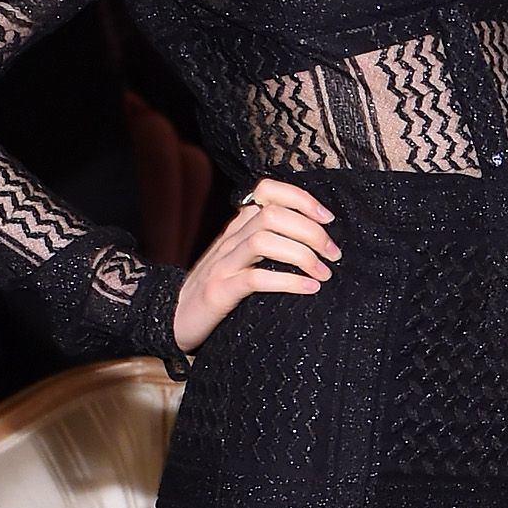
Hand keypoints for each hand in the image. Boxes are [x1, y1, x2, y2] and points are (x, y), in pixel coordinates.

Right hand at [171, 178, 338, 353]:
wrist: (174, 316)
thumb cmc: (221, 287)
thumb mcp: (243, 257)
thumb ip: (270, 240)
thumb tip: (317, 235)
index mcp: (239, 226)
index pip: (267, 191)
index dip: (300, 198)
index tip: (328, 219)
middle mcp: (231, 238)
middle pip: (273, 215)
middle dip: (311, 232)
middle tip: (333, 254)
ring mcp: (223, 264)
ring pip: (263, 241)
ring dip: (302, 255)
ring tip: (324, 273)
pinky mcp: (219, 291)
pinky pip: (255, 279)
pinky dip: (288, 282)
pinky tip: (310, 289)